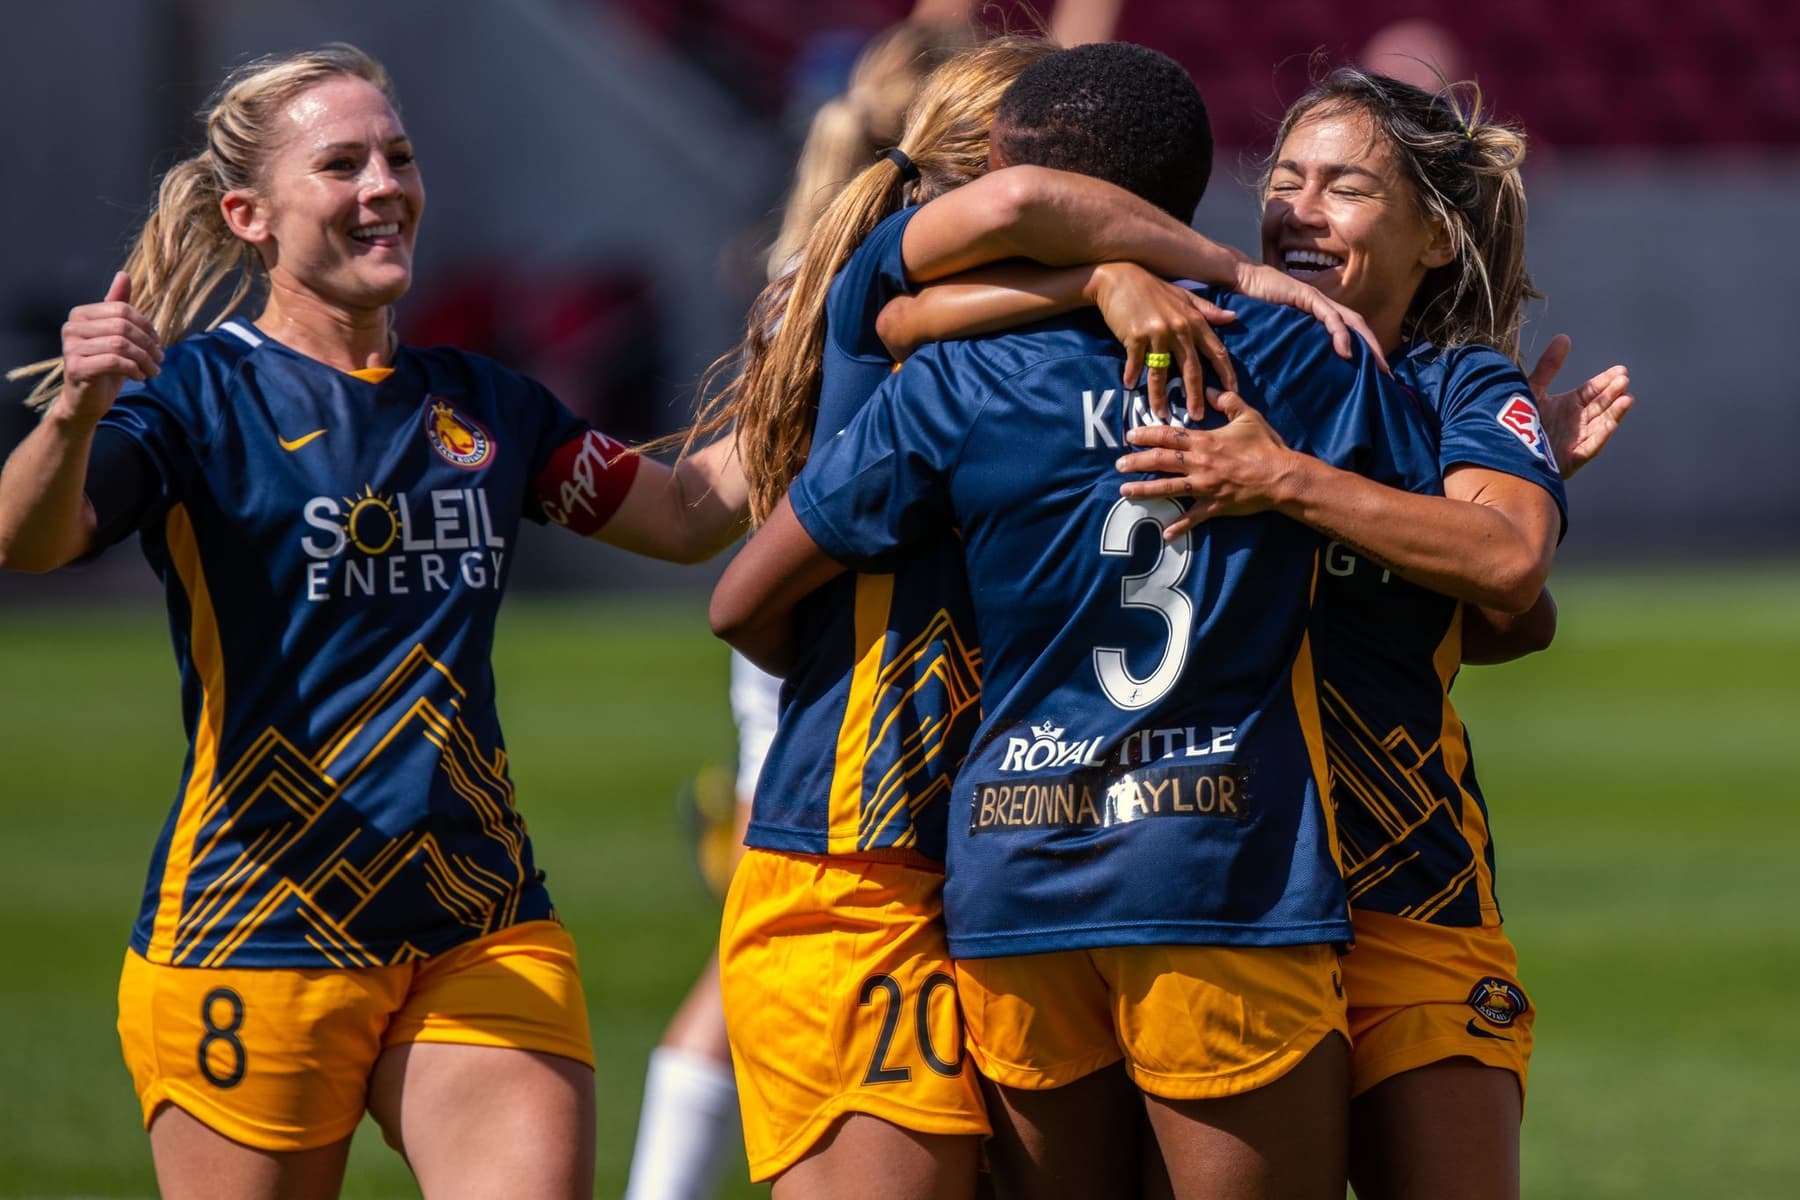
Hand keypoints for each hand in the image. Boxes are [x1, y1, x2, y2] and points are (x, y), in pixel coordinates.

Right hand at [53, 272, 160, 424]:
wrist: (86, 400)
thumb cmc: (104, 366)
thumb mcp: (115, 335)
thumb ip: (117, 306)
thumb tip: (123, 275)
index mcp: (80, 314)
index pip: (123, 309)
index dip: (146, 326)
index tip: (157, 343)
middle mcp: (71, 327)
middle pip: (123, 325)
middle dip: (148, 344)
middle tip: (159, 359)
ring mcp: (70, 347)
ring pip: (121, 344)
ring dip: (145, 359)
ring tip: (153, 370)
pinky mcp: (76, 368)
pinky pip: (114, 361)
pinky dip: (134, 369)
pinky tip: (140, 377)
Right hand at [1088, 262, 1237, 418]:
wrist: (1118, 277)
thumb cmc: (1152, 288)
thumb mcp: (1184, 297)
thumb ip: (1208, 310)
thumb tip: (1232, 317)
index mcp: (1194, 320)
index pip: (1217, 351)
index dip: (1226, 374)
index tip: (1231, 393)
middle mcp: (1179, 328)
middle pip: (1192, 369)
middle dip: (1195, 395)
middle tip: (1197, 416)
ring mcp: (1157, 333)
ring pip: (1161, 372)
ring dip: (1160, 396)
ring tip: (1161, 415)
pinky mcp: (1135, 336)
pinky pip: (1136, 362)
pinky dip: (1132, 375)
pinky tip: (1129, 386)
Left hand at [1115, 389, 1295, 537]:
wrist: (1281, 476)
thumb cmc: (1266, 446)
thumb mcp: (1248, 416)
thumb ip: (1228, 401)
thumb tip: (1211, 390)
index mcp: (1205, 441)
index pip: (1169, 436)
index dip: (1147, 434)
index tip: (1130, 435)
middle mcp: (1200, 463)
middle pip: (1161, 461)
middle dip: (1137, 461)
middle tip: (1118, 464)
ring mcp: (1205, 486)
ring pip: (1168, 487)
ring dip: (1145, 489)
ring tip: (1125, 490)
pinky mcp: (1215, 505)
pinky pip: (1193, 517)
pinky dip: (1179, 526)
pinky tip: (1165, 533)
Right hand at [1232, 263, 1389, 372]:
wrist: (1241, 278)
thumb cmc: (1254, 304)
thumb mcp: (1278, 327)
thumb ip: (1291, 339)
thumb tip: (1298, 364)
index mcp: (1318, 312)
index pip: (1349, 329)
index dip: (1364, 347)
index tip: (1373, 371)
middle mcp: (1323, 305)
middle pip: (1358, 326)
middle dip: (1374, 348)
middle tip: (1386, 373)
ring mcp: (1317, 299)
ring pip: (1351, 321)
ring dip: (1366, 344)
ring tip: (1375, 365)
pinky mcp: (1308, 296)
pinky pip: (1330, 317)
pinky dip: (1341, 335)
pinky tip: (1346, 352)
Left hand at [1526, 334, 1631, 479]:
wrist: (1501, 448)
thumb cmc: (1515, 420)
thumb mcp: (1534, 389)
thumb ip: (1549, 366)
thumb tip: (1564, 338)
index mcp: (1568, 406)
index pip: (1592, 391)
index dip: (1605, 381)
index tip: (1621, 370)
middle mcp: (1575, 422)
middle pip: (1599, 406)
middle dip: (1612, 393)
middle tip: (1623, 379)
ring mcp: (1575, 440)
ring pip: (1600, 425)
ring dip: (1614, 412)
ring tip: (1626, 398)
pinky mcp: (1570, 459)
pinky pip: (1589, 447)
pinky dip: (1601, 435)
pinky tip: (1611, 422)